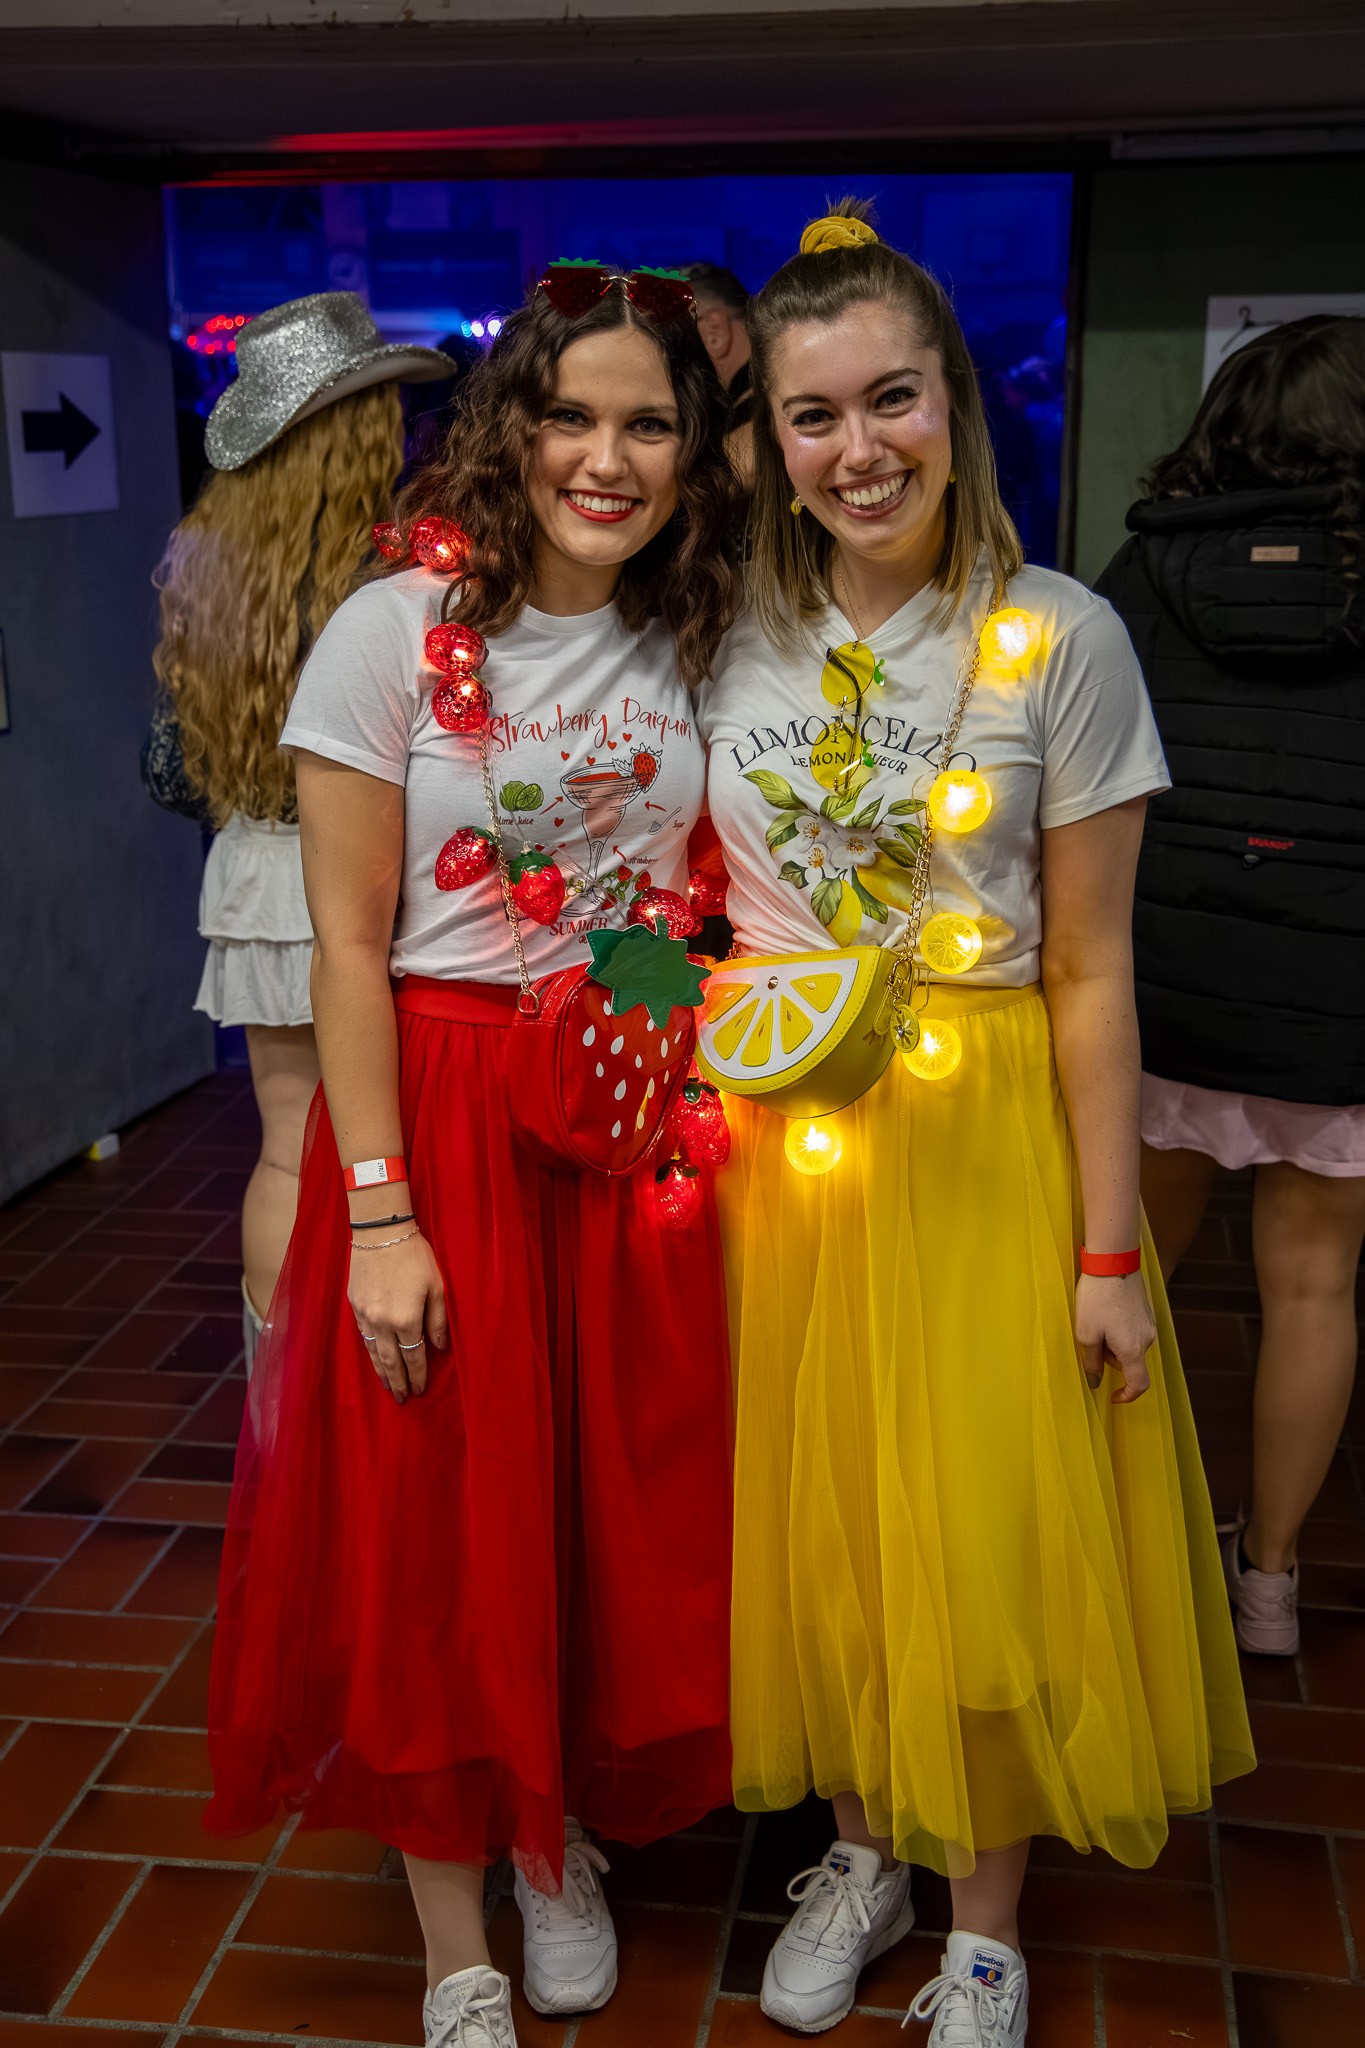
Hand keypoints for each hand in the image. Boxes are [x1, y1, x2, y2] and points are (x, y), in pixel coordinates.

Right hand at [349, 1232, 448, 1403]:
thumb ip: (438, 1320)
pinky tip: (374, 1358)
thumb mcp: (436, 1286)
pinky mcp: (354, 1305)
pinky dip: (370, 1351)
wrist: (380, 1232)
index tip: (421, 1389)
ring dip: (382, 1372)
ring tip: (388, 1387)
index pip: (413, 1356)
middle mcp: (383, 1322)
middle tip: (403, 1399)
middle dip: (399, 1381)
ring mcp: (365, 1315)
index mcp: (406, 1319)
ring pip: (373, 1352)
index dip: (418, 1374)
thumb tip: (438, 1347)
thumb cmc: (414, 1255)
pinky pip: (363, 1336)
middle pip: (391, 1361)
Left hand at [1075, 1269, 1154, 1404]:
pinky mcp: (1146, 1311)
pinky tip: (1105, 1309)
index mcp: (1133, 1350)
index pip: (1139, 1384)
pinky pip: (1132, 1329)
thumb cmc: (1097, 1298)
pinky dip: (1118, 1328)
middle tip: (1090, 1336)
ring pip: (1129, 1344)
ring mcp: (1149, 1324)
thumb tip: (1095, 1381)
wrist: (1113, 1262)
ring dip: (1112, 1340)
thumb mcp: (1086, 1334)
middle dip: (1109, 1356)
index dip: (1128, 1395)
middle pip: (1129, 1361)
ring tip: (1096, 1318)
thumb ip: (1092, 1362)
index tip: (1113, 1395)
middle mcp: (1147, 1339)